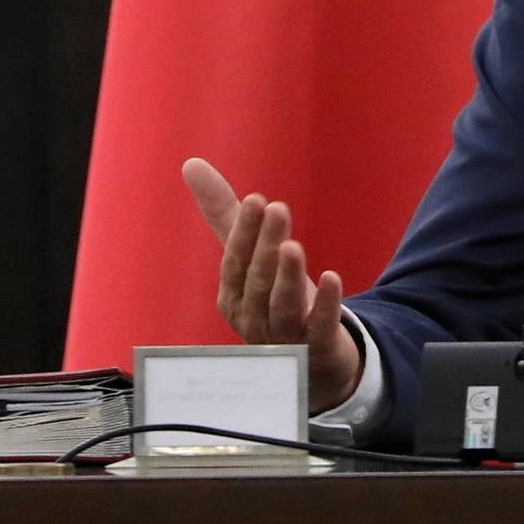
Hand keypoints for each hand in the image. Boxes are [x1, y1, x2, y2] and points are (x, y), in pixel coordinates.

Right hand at [184, 158, 365, 410]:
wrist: (309, 360)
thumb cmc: (272, 298)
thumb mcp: (250, 256)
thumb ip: (224, 214)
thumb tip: (191, 164)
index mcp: (233, 296)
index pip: (235, 262)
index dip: (245, 232)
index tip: (257, 199)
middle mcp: (253, 319)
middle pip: (257, 282)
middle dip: (265, 246)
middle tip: (277, 209)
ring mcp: (284, 338)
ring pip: (282, 307)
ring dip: (287, 276)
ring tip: (293, 245)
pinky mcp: (317, 347)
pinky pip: (319, 326)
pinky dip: (324, 303)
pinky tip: (331, 277)